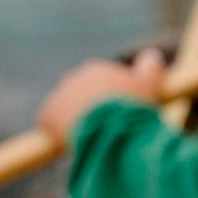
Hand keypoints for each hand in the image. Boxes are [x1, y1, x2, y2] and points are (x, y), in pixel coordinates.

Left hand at [35, 49, 165, 142]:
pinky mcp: (47, 114)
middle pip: (82, 96)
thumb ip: (151, 69)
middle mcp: (74, 78)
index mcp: (97, 70)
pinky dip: (57, 131)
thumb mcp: (151, 86)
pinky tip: (71, 142)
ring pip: (66, 108)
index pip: (100, 84)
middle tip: (104, 129)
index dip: (110, 102)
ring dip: (75, 120)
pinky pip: (50, 122)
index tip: (118, 117)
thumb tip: (151, 55)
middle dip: (91, 110)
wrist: (111, 129)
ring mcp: (59, 95)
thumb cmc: (134, 108)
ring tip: (91, 138)